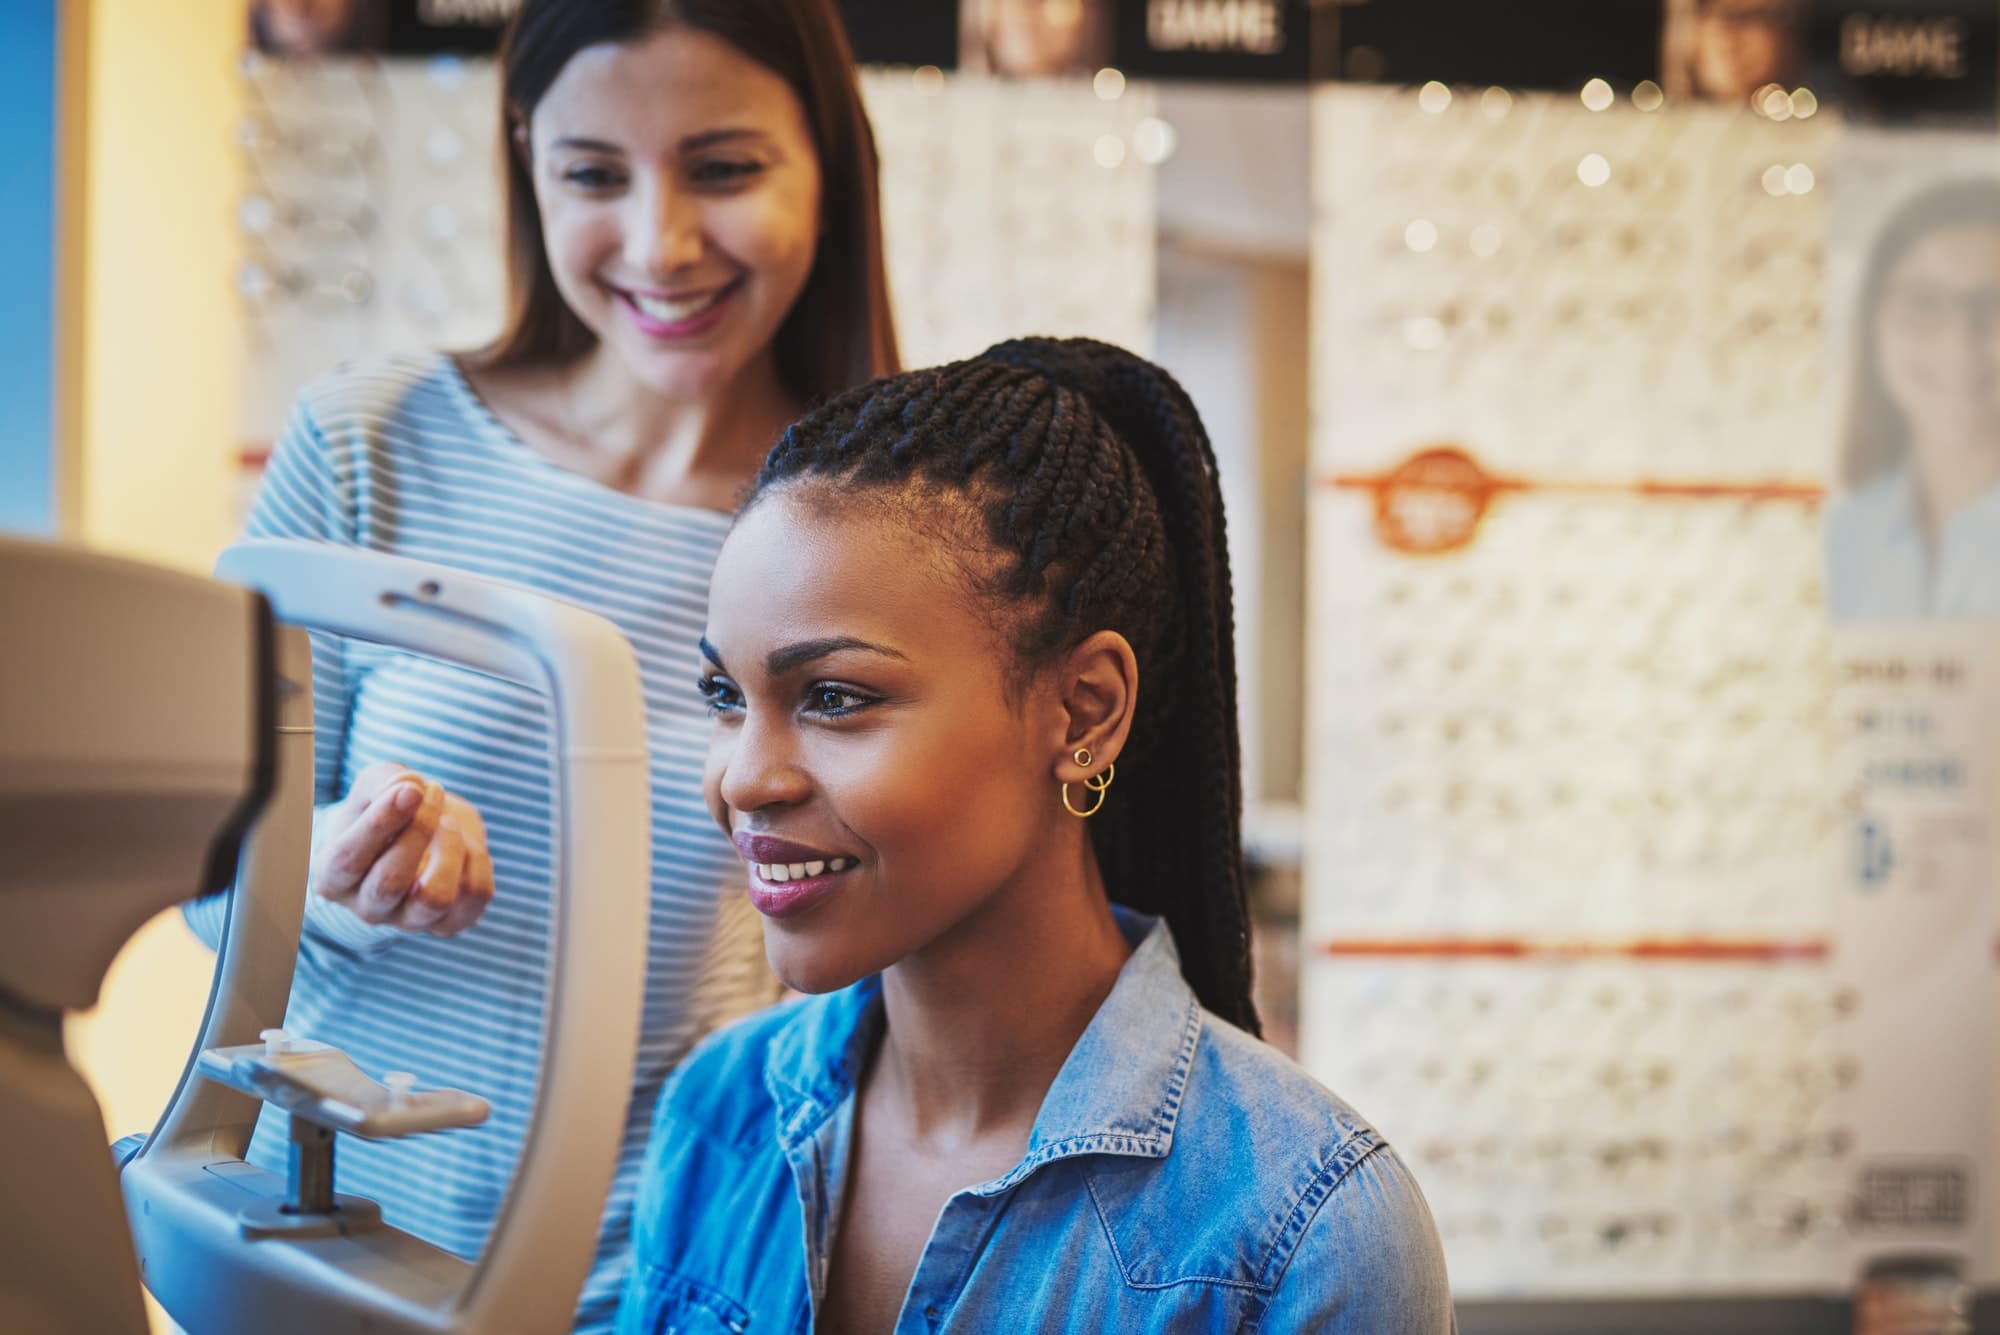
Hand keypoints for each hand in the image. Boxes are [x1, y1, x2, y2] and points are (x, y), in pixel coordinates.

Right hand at [312, 761, 494, 934]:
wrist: (417, 829)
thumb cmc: (384, 807)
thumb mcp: (373, 786)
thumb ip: (383, 782)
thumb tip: (408, 787)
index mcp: (334, 877)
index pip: (348, 859)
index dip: (380, 822)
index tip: (410, 790)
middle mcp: (368, 907)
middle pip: (389, 883)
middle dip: (418, 830)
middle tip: (432, 792)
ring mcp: (409, 920)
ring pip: (434, 899)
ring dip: (450, 850)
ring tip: (448, 820)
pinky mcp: (449, 922)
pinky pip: (474, 896)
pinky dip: (477, 860)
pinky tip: (465, 841)